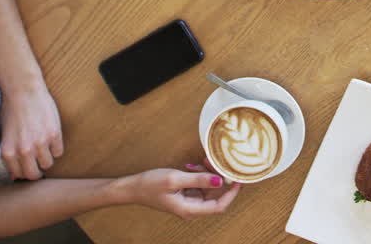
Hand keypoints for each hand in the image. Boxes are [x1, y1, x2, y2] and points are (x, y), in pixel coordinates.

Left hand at [0, 83, 63, 180]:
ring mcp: (40, 143)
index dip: (25, 172)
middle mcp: (24, 150)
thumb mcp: (4, 136)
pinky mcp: (54, 134)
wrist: (24, 91)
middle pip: (34, 174)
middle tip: (38, 163)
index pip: (19, 175)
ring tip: (43, 147)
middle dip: (37, 171)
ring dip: (47, 158)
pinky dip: (56, 147)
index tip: (28, 167)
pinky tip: (50, 137)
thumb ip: (9, 157)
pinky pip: (58, 151)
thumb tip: (15, 176)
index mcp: (8, 152)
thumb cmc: (11, 112)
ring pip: (48, 164)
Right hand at [118, 165, 240, 219]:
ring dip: (208, 173)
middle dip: (218, 177)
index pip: (219, 206)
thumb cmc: (150, 185)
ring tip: (201, 161)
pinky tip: (192, 165)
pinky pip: (200, 183)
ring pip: (209, 187)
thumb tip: (220, 181)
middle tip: (215, 161)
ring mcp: (189, 200)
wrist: (132, 187)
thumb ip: (199, 180)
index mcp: (190, 209)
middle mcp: (192, 207)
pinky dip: (200, 173)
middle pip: (216, 194)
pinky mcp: (186, 193)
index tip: (238, 179)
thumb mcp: (175, 179)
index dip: (232, 193)